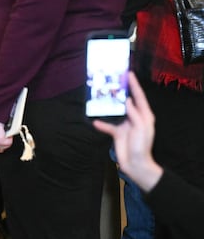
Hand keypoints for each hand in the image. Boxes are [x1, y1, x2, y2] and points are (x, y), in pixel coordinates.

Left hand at [0, 116, 12, 152]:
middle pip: (2, 148)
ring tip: (3, 131)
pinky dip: (9, 136)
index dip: (1, 144)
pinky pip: (9, 142)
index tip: (3, 139)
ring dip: (7, 138)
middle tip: (3, 133)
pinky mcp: (0, 141)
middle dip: (4, 142)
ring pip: (6, 145)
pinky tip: (4, 130)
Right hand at [94, 73, 163, 191]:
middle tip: (112, 79)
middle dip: (120, 91)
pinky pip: (107, 125)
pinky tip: (94, 121)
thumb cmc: (142, 146)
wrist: (136, 165)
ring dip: (108, 104)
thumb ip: (134, 113)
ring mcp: (125, 125)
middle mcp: (134, 118)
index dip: (134, 85)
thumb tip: (126, 100)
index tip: (128, 73)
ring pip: (115, 111)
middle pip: (126, 101)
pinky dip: (100, 123)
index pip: (139, 97)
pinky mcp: (117, 133)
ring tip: (101, 93)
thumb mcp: (141, 128)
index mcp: (144, 116)